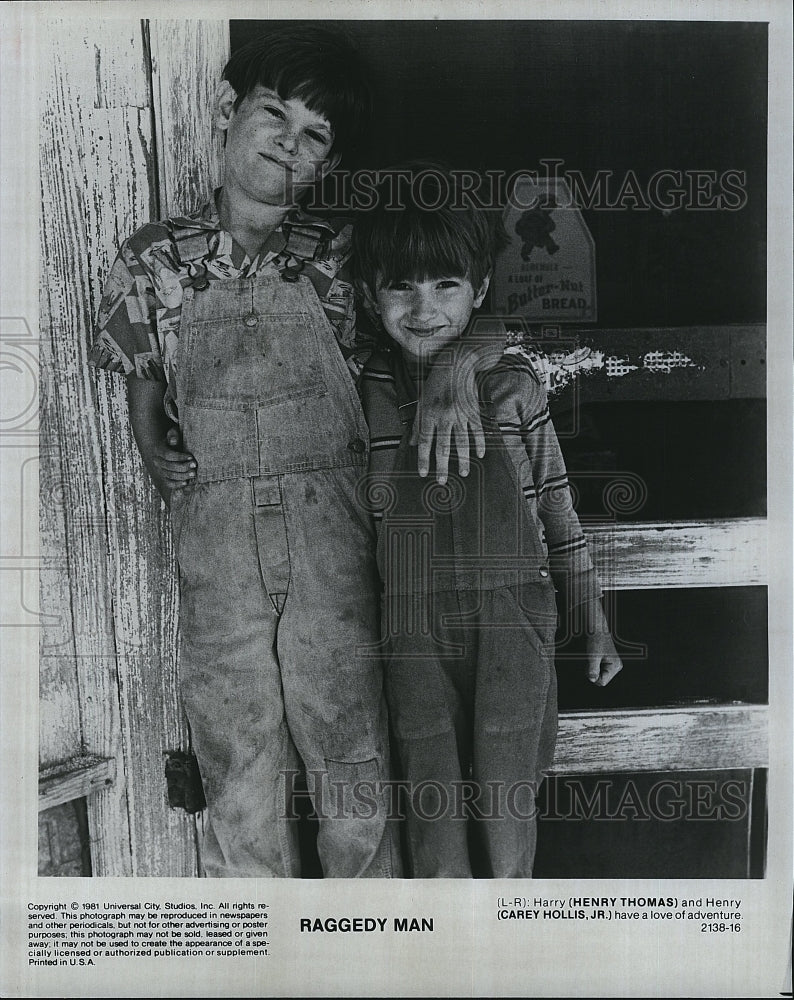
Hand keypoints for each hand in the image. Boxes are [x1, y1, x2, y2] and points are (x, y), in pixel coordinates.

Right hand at [152, 426, 195, 497]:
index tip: (191, 457)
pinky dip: (177, 484)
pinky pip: (169, 484)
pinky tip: (186, 483)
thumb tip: (174, 441)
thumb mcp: (175, 433)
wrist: (172, 448)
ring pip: (169, 476)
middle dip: (183, 467)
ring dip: (182, 476)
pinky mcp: (165, 478)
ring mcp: (160, 470)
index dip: (179, 457)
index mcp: (158, 450)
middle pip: (169, 466)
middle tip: (195, 466)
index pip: (168, 455)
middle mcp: (157, 461)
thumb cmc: (176, 439)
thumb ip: (173, 435)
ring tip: (194, 474)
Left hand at [410, 345, 484, 483]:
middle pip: (443, 446)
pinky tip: (481, 455)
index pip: (424, 441)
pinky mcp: (473, 410)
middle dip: (442, 466)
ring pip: (462, 442)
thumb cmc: (435, 382)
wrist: (456, 364)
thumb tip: (410, 442)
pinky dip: (480, 443)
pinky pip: (478, 430)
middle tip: (441, 481)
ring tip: (463, 473)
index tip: (423, 473)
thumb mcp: (421, 400)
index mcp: (429, 413)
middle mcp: (444, 416)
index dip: (423, 458)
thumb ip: (417, 423)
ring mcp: (460, 414)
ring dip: (463, 459)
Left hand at [585, 629, 623, 686]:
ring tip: (593, 659)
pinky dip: (595, 667)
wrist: (598, 631)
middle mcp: (616, 667)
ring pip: (600, 676)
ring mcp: (613, 665)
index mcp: (615, 666)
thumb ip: (593, 669)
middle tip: (591, 662)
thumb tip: (592, 680)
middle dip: (594, 673)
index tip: (590, 666)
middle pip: (602, 680)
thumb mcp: (593, 656)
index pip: (602, 682)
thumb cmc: (596, 641)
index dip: (593, 677)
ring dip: (594, 670)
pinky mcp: (610, 663)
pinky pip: (600, 671)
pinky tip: (595, 659)